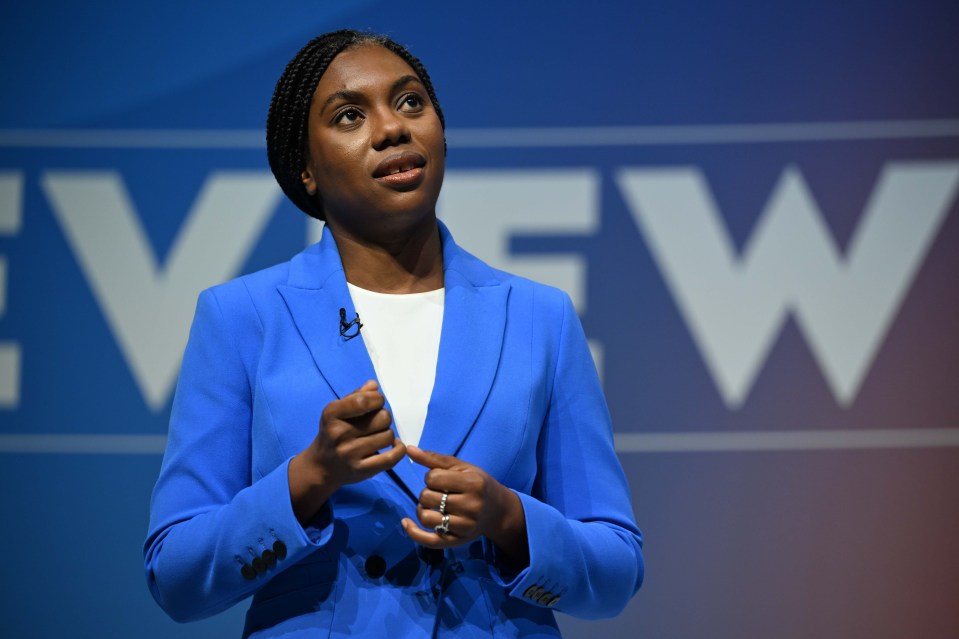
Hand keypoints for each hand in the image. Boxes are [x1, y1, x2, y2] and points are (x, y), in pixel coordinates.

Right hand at [289, 380, 405, 523]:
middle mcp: (339, 433)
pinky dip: (399, 449)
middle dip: (383, 417)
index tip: (376, 403)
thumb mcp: (337, 411)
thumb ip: (356, 395)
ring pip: (388, 436)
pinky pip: (392, 457)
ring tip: (377, 436)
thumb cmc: (332, 433)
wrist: (320, 467)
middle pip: (383, 417)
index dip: (377, 399)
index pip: (365, 400)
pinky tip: (394, 446)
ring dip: (387, 434)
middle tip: (375, 423)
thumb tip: (374, 385)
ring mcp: (349, 453)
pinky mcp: (361, 470)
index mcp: (332, 413)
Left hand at [401, 446, 528, 564]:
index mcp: (473, 483)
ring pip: (426, 518)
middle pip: (427, 497)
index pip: (433, 478)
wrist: (498, 510)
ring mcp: (465, 526)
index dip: (431, 477)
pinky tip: (406, 523)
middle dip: (427, 493)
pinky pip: (430, 541)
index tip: (441, 479)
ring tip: (430, 506)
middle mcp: (471, 506)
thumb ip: (434, 459)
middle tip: (438, 493)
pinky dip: (413, 533)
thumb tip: (409, 449)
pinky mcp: (458, 540)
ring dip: (422, 509)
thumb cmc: (477, 483)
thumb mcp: (461, 467)